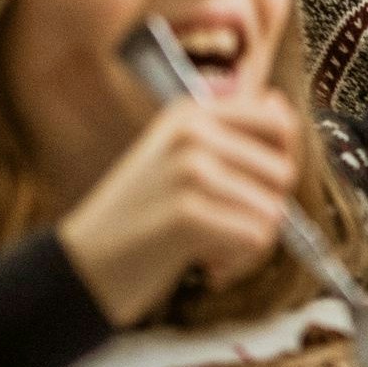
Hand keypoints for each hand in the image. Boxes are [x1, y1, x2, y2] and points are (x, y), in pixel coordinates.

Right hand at [55, 89, 301, 324]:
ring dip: (248, 243)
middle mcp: (191, 133)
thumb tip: (278, 101)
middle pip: (282, 173)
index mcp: (191, 114)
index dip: (280, 164)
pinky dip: (238, 262)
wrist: (84, 265)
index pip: (279, 123)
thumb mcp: (177, 158)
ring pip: (274, 211)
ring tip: (208, 247)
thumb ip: (228, 134)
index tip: (248, 190)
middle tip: (220, 228)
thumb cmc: (140, 217)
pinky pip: (256, 239)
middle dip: (263, 211)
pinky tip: (206, 264)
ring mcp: (188, 170)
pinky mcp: (187, 213)